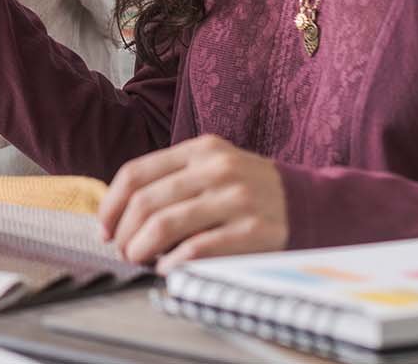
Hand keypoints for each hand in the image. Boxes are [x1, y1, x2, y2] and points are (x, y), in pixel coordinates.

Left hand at [98, 135, 287, 270]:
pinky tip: (169, 268)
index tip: (104, 228)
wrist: (313, 204)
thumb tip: (121, 212)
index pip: (136, 172)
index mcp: (201, 149)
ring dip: (141, 249)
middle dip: (124, 232)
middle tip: (122, 251)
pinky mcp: (254, 230)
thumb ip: (174, 180)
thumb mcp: (215, 168)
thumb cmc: (251, 190)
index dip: (111, 204)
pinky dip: (174, 263)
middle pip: (146, 201)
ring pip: (165, 225)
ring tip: (139, 260)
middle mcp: (216, 169)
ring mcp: (236, 198)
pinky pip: (198, 249)